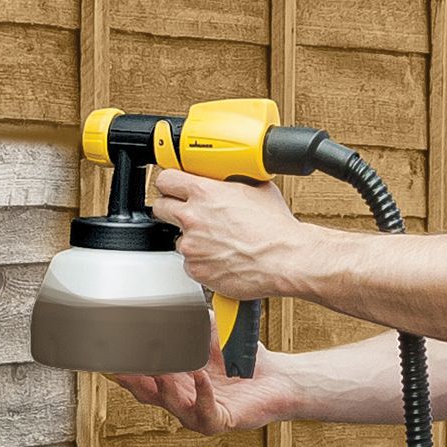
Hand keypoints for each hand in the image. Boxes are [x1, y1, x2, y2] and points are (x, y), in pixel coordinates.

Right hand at [109, 312, 297, 435]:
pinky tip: (200, 377)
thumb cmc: (241, 361)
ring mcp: (198, 413)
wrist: (276, 379)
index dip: (124, 371)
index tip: (109, 357)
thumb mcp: (212, 335)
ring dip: (165, 386)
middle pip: (149, 394)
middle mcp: (181, 401)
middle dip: (135, 381)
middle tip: (123, 365)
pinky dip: (202, 393)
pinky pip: (206, 410)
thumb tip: (176, 298)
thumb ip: (193, 321)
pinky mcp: (220, 420)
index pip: (141, 380)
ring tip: (160, 368)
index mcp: (174, 383)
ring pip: (173, 404)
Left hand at [148, 168, 312, 299]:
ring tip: (219, 242)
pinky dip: (202, 262)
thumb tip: (230, 177)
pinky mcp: (196, 269)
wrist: (286, 259)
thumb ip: (232, 182)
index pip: (166, 179)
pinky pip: (190, 263)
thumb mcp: (257, 188)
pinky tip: (222, 258)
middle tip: (186, 213)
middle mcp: (192, 217)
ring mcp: (191, 245)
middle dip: (171, 209)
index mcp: (204, 192)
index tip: (173, 187)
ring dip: (193, 239)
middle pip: (160, 208)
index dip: (169, 183)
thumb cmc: (276, 228)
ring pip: (179, 239)